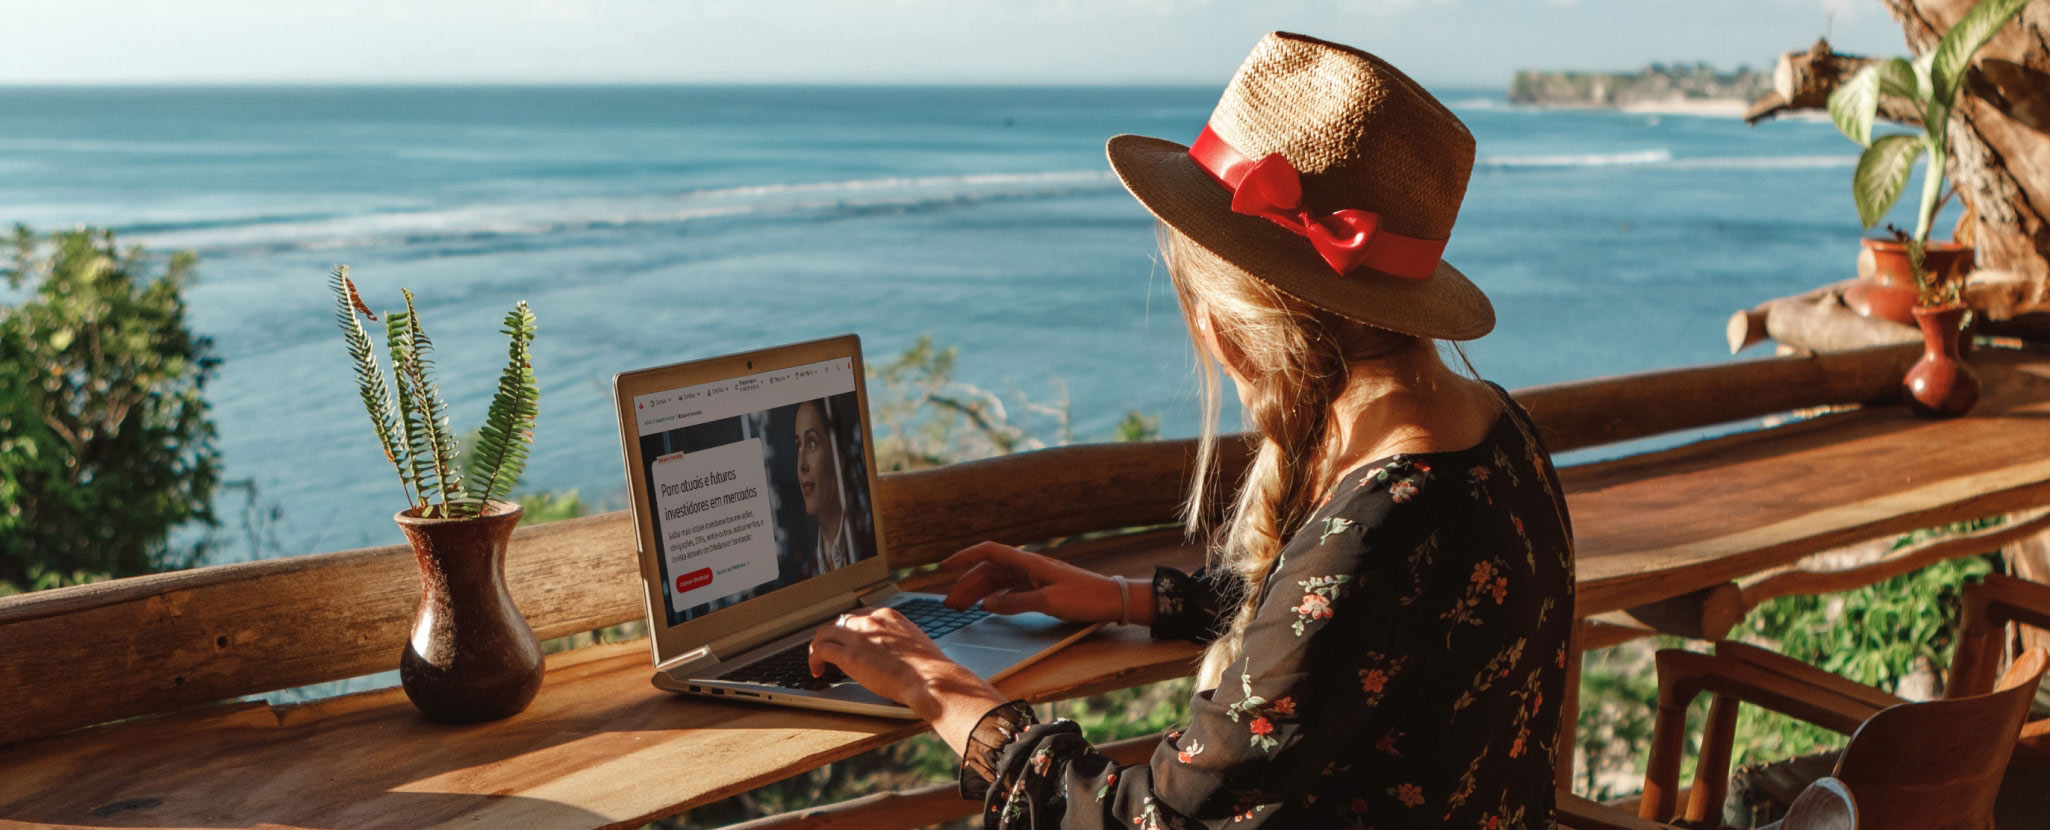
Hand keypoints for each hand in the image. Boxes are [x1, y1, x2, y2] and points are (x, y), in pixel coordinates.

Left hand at [808, 607, 1007, 753]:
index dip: (851, 629)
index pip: (860, 615)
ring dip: (818, 646)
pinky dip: (814, 659)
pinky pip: (820, 650)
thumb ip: (900, 642)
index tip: (849, 640)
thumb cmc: (929, 668)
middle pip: (841, 621)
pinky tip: (817, 671)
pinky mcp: (849, 656)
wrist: (930, 678)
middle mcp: (871, 621)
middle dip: (834, 637)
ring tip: (818, 661)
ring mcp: (858, 637)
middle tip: (832, 651)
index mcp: (888, 616)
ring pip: (825, 632)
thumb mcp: (916, 643)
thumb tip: (896, 653)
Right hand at [941, 541, 1150, 624]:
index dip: (965, 557)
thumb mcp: (1048, 603)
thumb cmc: (1085, 598)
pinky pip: (1010, 589)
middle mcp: (1029, 566)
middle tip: (950, 605)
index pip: (989, 552)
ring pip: (998, 580)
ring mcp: (1035, 577)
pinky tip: (987, 607)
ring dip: (979, 592)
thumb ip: (1014, 603)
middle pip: (990, 570)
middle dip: (967, 584)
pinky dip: (995, 597)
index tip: (944, 567)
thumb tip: (987, 605)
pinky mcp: (1041, 588)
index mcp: (1029, 562)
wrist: (1113, 601)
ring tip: (962, 608)